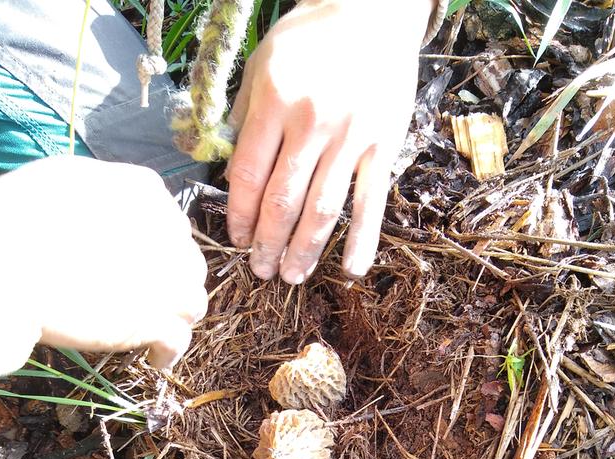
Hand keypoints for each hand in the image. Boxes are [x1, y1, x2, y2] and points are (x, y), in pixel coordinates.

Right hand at [0, 156, 205, 384]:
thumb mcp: (66, 183)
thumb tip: (105, 218)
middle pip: (187, 263)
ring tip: (155, 330)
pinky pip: (178, 340)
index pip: (170, 222)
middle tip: (149, 299)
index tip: (141, 263)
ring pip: (191, 302)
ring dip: (175, 316)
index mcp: (146, 193)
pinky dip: (167, 352)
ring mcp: (168, 280)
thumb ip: (103, 198)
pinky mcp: (156, 321)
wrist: (8, 265)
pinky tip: (154, 358)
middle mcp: (168, 233)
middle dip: (172, 281)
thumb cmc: (20, 220)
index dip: (156, 248)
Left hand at [226, 0, 430, 283]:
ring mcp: (350, 138)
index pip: (248, 175)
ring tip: (292, 276)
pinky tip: (352, 269)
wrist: (373, 9)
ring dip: (304, 251)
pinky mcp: (382, 145)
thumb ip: (246, 115)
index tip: (237, 240)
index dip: (239, 216)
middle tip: (260, 271)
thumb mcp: (263, 62)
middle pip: (282, 202)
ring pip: (322, 210)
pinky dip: (362, 240)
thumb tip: (232, 171)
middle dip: (267, 244)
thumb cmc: (311, 38)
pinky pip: (370, 202)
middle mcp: (311, 123)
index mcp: (275, 102)